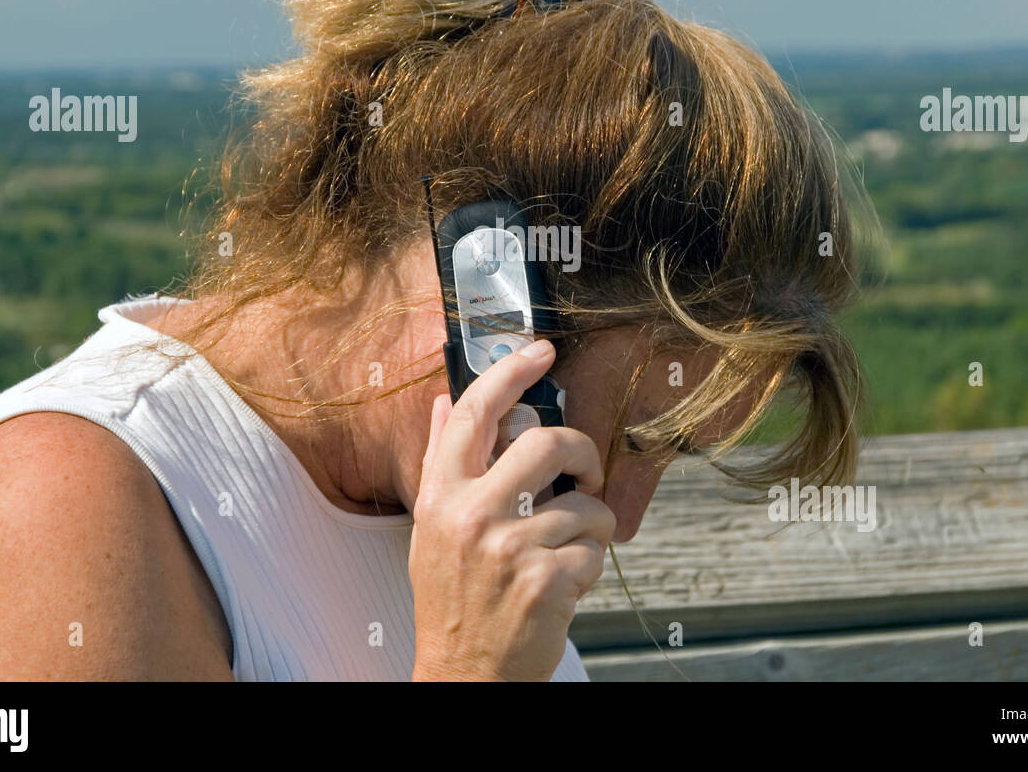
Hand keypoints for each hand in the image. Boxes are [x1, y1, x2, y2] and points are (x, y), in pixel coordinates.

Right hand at [409, 340, 614, 680]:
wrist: (463, 678)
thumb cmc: (452, 601)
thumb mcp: (432, 529)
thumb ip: (442, 463)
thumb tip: (448, 402)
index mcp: (441, 497)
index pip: (476, 413)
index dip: (511, 371)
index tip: (541, 350)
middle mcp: (471, 516)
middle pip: (547, 443)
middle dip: (582, 451)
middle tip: (586, 471)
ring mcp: (509, 549)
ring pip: (584, 504)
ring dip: (590, 529)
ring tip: (566, 553)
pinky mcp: (546, 580)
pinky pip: (595, 550)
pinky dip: (590, 567)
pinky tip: (564, 586)